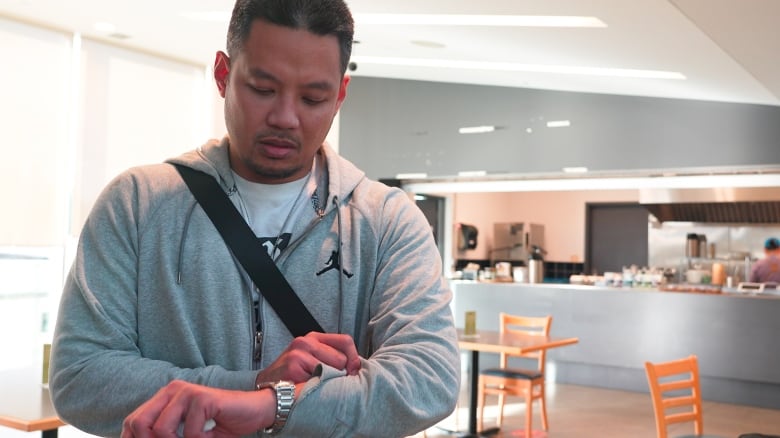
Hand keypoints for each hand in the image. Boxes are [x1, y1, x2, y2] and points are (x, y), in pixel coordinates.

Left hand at [121, 380, 273, 437]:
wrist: (254, 412)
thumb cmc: (220, 425)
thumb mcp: (185, 434)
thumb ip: (166, 436)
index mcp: (164, 399)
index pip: (131, 423)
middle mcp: (172, 391)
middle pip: (138, 424)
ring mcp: (187, 392)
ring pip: (161, 430)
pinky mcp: (203, 398)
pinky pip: (189, 432)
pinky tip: (212, 434)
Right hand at [257, 332, 360, 382]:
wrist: (268, 391)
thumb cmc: (292, 378)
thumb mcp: (312, 361)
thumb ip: (332, 358)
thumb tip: (356, 366)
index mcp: (313, 338)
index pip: (346, 341)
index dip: (353, 358)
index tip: (352, 371)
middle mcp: (306, 341)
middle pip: (342, 357)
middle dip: (340, 373)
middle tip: (327, 382)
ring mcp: (299, 352)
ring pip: (334, 368)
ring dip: (329, 381)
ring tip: (314, 384)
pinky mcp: (295, 364)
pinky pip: (321, 377)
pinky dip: (317, 386)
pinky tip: (305, 387)